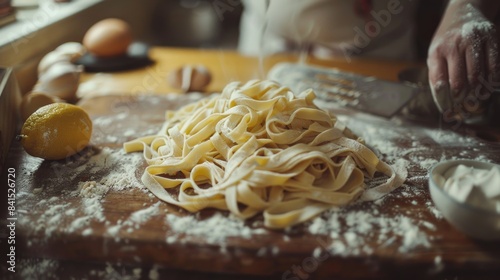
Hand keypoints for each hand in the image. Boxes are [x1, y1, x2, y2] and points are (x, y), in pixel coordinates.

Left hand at [427, 1, 498, 117]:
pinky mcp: (491, 37)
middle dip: (463, 99)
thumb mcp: (434, 55)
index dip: (445, 99)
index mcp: (437, 52)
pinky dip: (493, 78)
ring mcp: (473, 40)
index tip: (450, 110)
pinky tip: (490, 85)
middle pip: (460, 80)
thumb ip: (437, 76)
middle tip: (467, 109)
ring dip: (479, 91)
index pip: (440, 82)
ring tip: (479, 99)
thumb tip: (444, 103)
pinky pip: (494, 63)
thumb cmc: (446, 42)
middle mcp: (454, 45)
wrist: (462, 13)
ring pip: (478, 74)